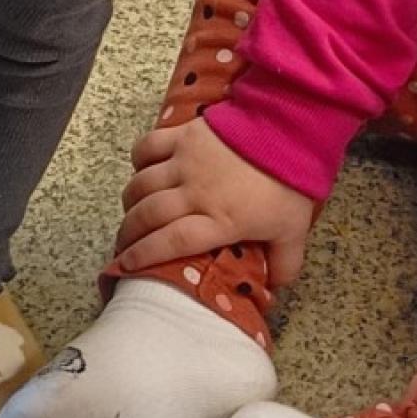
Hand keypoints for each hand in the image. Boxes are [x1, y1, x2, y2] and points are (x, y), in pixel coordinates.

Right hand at [115, 110, 317, 285]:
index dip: (143, 256)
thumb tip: (274, 288)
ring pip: (142, 185)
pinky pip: (147, 147)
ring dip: (130, 202)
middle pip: (148, 216)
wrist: (289, 129)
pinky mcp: (183, 135)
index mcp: (220, 220)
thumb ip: (284, 264)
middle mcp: (195, 193)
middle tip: (123, 244)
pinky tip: (140, 170)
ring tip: (130, 213)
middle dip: (129, 234)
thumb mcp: (293, 232)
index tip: (125, 265)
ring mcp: (185, 162)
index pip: (171, 242)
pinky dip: (137, 160)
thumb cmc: (290, 184)